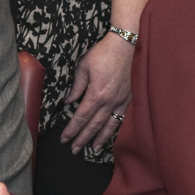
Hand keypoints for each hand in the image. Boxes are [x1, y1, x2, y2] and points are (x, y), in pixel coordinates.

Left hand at [61, 33, 132, 152]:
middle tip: (74, 150)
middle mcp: (109, 101)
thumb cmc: (104, 52)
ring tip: (93, 149)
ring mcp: (121, 101)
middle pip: (93, 126)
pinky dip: (114, 129)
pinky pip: (121, 118)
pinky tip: (110, 135)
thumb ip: (76, 86)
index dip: (72, 130)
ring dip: (99, 139)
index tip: (64, 139)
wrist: (128, 44)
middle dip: (82, 139)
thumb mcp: (84, 66)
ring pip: (109, 126)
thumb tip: (69, 101)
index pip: (81, 118)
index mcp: (96, 94)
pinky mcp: (130, 99)